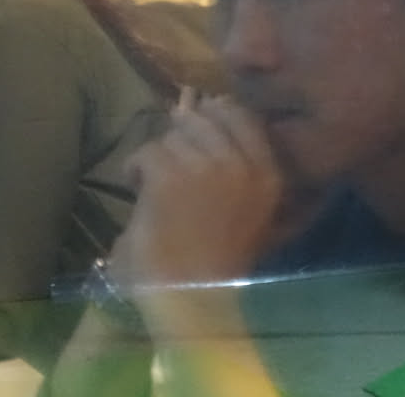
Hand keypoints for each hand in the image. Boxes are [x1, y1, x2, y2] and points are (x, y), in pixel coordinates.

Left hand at [110, 96, 283, 292]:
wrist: (191, 298)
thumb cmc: (217, 262)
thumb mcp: (247, 208)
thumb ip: (233, 162)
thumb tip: (197, 106)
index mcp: (268, 174)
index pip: (243, 115)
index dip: (215, 115)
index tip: (196, 131)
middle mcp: (243, 165)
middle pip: (205, 120)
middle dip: (184, 137)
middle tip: (171, 164)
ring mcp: (207, 168)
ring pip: (173, 136)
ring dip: (160, 155)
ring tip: (154, 182)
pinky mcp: (170, 178)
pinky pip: (148, 153)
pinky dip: (136, 168)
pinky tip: (136, 186)